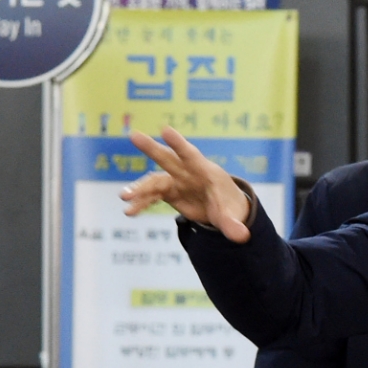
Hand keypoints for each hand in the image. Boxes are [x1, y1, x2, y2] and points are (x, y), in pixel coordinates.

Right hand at [120, 126, 253, 241]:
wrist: (223, 209)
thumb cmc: (229, 206)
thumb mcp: (233, 216)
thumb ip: (234, 225)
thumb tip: (243, 237)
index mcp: (206, 172)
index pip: (192, 155)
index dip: (179, 144)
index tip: (165, 129)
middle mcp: (187, 173)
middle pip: (168, 159)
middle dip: (152, 148)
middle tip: (133, 135)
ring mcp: (176, 182)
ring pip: (154, 181)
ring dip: (139, 188)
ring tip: (124, 197)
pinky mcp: (169, 193)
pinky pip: (151, 196)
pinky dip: (141, 203)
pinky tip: (130, 211)